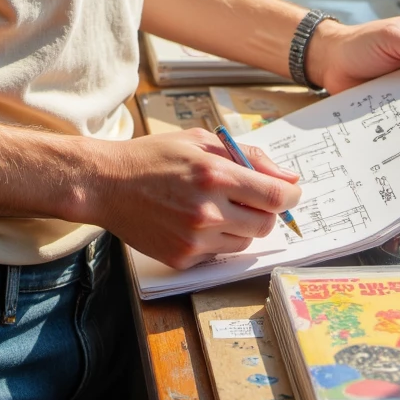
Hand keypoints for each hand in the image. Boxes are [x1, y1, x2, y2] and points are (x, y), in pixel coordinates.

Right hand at [87, 128, 299, 269]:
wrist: (108, 184)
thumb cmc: (155, 157)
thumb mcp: (201, 141)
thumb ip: (249, 157)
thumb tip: (288, 179)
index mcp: (214, 173)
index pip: (274, 196)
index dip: (290, 196)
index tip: (290, 193)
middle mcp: (207, 210)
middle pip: (265, 224)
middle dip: (267, 212)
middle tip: (252, 199)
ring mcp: (194, 239)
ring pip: (244, 242)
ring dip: (242, 226)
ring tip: (218, 207)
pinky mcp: (183, 259)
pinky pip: (219, 254)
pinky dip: (218, 240)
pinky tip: (196, 221)